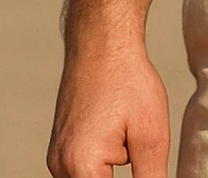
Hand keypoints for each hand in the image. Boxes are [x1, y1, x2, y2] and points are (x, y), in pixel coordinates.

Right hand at [47, 45, 169, 177]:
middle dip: (122, 172)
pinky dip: (103, 162)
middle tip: (134, 140)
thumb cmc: (129, 82)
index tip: (139, 160)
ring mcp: (56, 157)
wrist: (102, 42)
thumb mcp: (151, 134)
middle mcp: (60, 167)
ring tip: (128, 133)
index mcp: (81, 168)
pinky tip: (119, 131)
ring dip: (112, 171)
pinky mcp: (60, 146)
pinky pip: (83, 169)